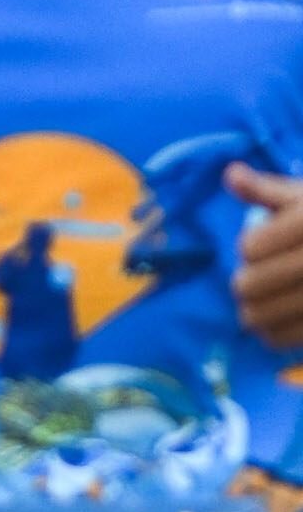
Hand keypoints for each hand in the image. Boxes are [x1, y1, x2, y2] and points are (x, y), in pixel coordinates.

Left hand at [226, 165, 302, 351]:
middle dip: (247, 281)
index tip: (261, 245)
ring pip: (258, 317)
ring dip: (254, 310)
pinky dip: (274, 332)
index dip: (249, 247)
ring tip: (263, 301)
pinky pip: (282, 338)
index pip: (249, 248)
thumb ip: (267, 190)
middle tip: (258, 278)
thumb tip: (230, 174)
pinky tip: (281, 319)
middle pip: (248, 285)